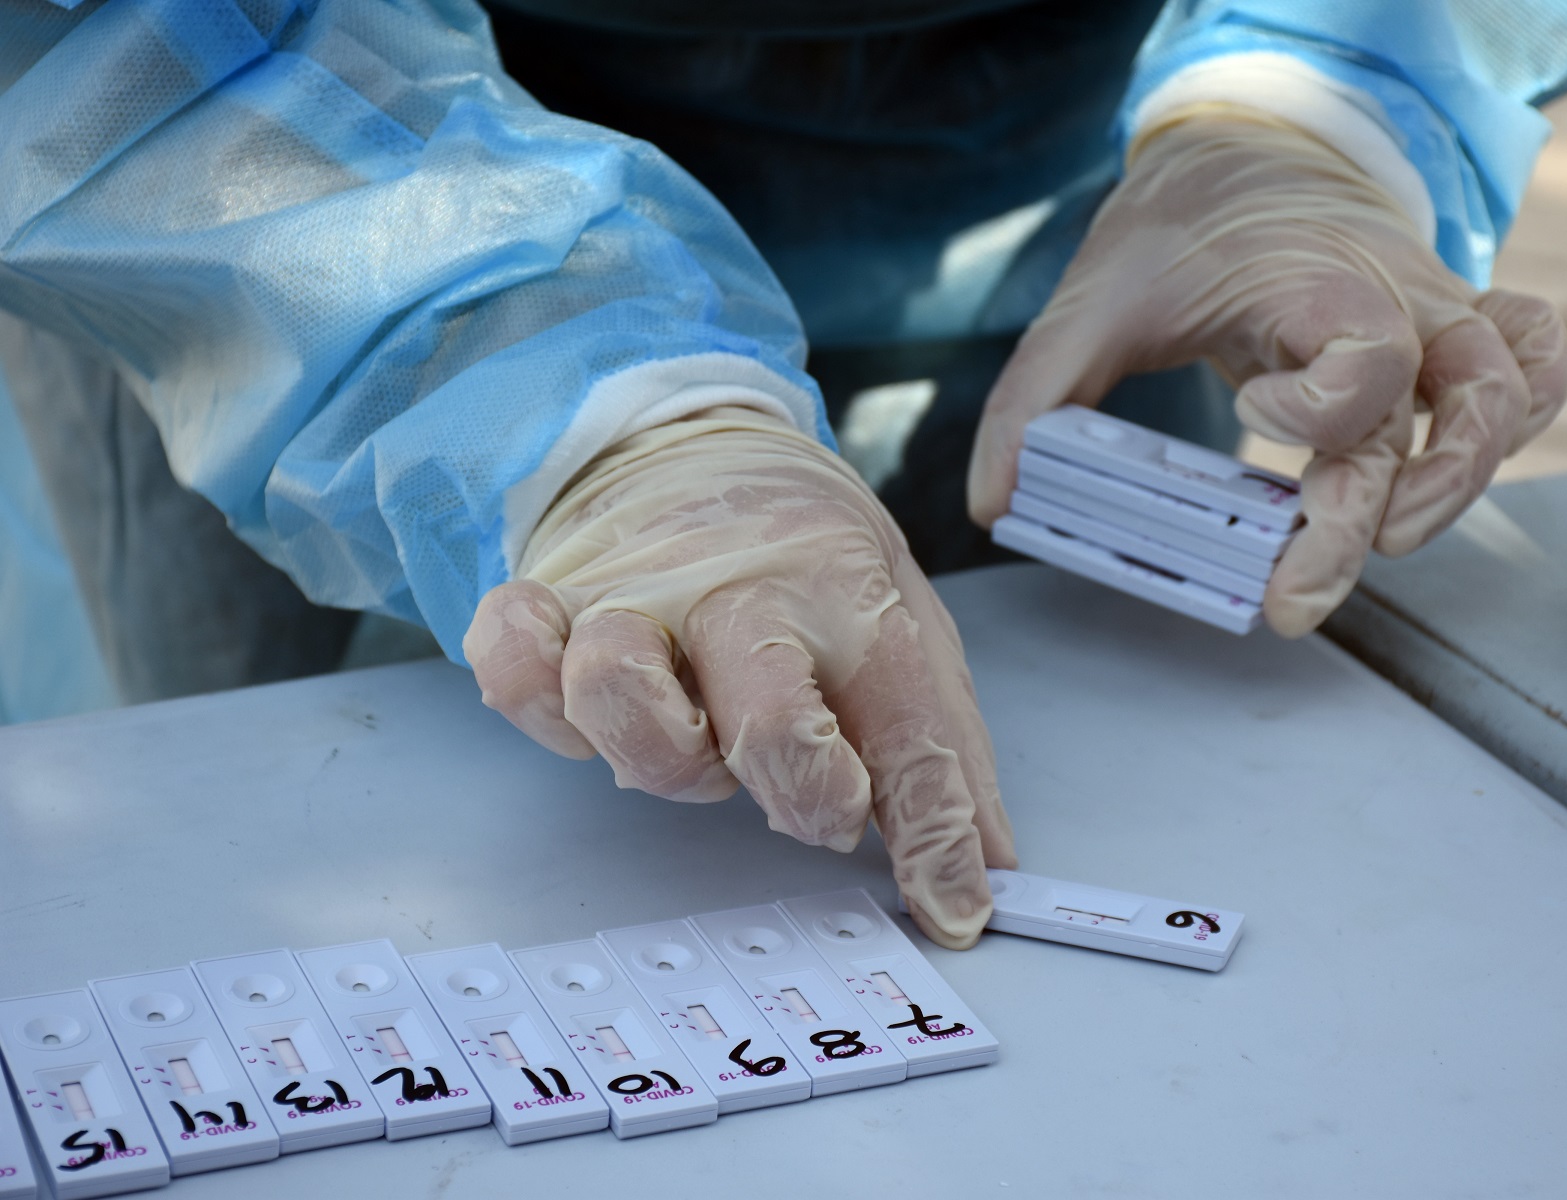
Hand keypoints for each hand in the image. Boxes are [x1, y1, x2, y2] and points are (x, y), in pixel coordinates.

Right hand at [464, 407, 1015, 946]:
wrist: (706, 439)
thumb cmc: (814, 561)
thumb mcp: (907, 628)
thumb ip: (943, 753)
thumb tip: (980, 874)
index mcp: (851, 603)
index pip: (909, 733)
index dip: (932, 836)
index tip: (950, 906)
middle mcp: (743, 595)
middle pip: (767, 718)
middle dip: (801, 791)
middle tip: (818, 803)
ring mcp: (638, 595)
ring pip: (620, 687)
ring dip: (660, 753)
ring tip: (693, 742)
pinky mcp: (554, 598)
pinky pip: (514, 656)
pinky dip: (530, 692)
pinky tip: (574, 706)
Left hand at [968, 105, 1566, 635]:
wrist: (1244, 157)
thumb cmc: (1177, 234)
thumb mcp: (1092, 301)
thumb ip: (1036, 394)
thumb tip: (994, 499)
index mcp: (1320, 283)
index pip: (1370, 361)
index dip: (1323, 411)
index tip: (1250, 417)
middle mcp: (1399, 298)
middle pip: (1448, 409)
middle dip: (1377, 516)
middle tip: (1296, 600)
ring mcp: (1433, 314)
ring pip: (1509, 394)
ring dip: (1462, 481)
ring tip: (1383, 544)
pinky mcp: (1445, 329)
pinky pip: (1529, 364)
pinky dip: (1520, 418)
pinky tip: (1450, 481)